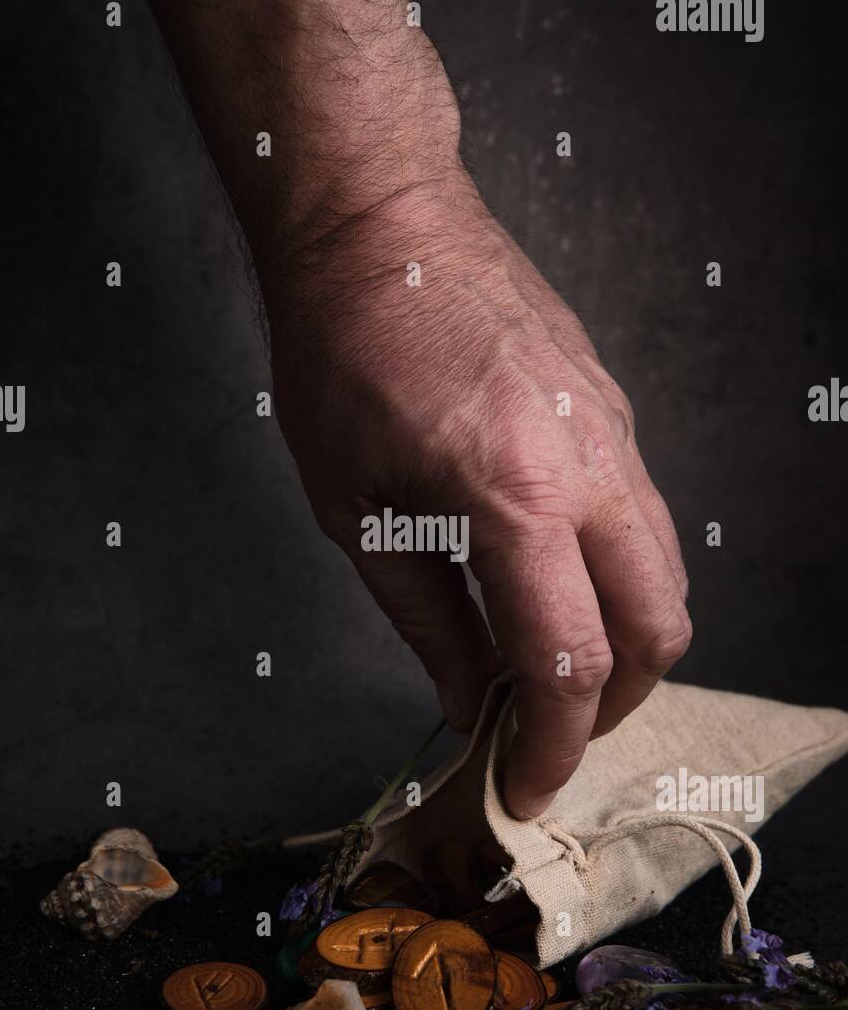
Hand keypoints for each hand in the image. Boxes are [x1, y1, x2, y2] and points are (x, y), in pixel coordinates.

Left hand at [266, 162, 691, 818]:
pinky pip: (643, 520)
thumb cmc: (343, 352)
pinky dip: (617, 579)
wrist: (382, 221)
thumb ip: (427, 620)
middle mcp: (590, 467)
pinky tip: (554, 584)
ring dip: (624, 643)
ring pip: (666, 575)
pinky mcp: (616, 411)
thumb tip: (473, 702)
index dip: (553, 748)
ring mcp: (615, 433)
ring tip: (548, 668)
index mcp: (514, 496)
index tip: (523, 788)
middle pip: (657, 630)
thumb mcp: (355, 510)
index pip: (570, 663)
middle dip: (613, 707)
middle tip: (546, 733)